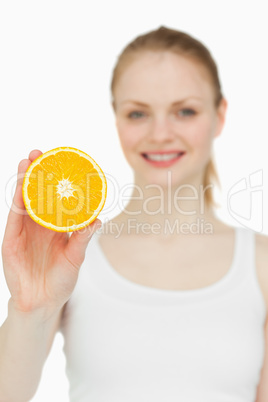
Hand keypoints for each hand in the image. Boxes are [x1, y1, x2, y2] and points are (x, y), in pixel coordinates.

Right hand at [1, 150, 100, 316]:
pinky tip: (20, 184)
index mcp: (55, 226)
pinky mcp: (12, 240)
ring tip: (27, 161)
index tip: (60, 161)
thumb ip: (83, 238)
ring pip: (23, 199)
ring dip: (24, 180)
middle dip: (37, 172)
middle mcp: (39, 224)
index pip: (54, 198)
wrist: (42, 303)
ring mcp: (24, 230)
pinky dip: (17, 199)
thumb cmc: (60, 280)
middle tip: (40, 153)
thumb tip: (98, 219)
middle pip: (37, 193)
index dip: (55, 180)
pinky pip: (14, 216)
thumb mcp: (75, 257)